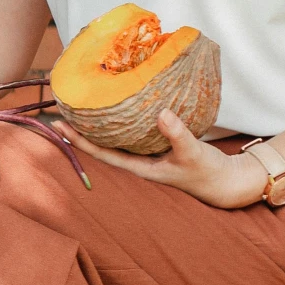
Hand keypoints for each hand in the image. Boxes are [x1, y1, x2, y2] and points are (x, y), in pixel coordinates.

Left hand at [64, 109, 269, 208]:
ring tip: (80, 104)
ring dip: (99, 124)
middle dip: (82, 129)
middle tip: (60, 108)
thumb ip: (178, 135)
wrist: (224, 180)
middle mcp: (138, 161)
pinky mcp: (156, 145)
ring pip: (116, 137)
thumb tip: (161, 113)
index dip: (80, 141)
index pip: (102, 154)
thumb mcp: (193, 153)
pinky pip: (132, 131)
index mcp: (140, 168)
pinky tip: (116, 105)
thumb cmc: (207, 171)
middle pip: (102, 144)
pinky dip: (122, 119)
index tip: (60, 127)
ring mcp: (146, 153)